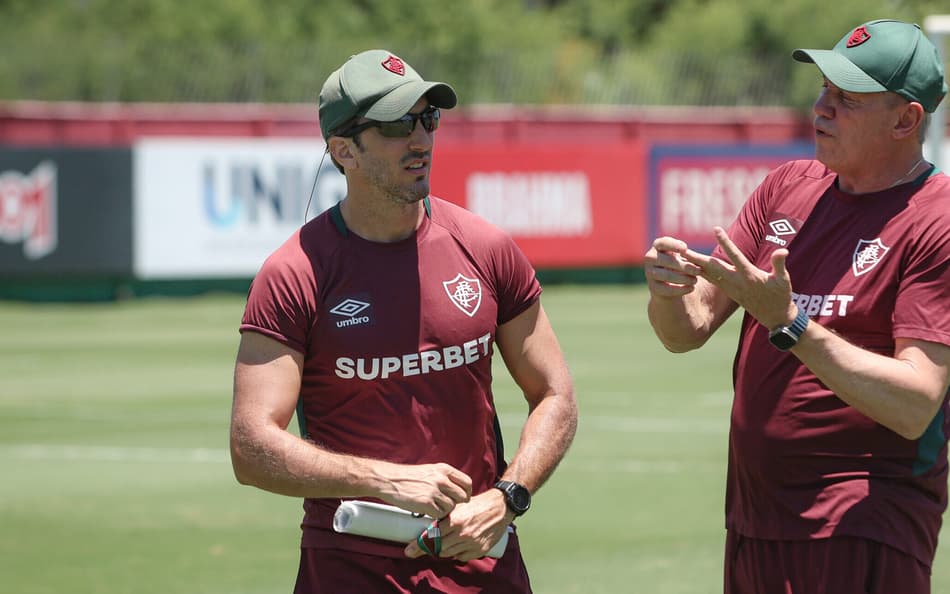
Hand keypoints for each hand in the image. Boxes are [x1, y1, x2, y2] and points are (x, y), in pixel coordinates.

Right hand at [376, 462, 471, 518]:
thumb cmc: (409, 476)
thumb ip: (444, 477)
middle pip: (462, 497)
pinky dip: (435, 515)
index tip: (462, 498)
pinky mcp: (426, 503)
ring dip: (445, 510)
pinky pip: (440, 514)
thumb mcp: (430, 470)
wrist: (389, 479)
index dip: (467, 492)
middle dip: (457, 503)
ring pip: (451, 507)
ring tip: (434, 507)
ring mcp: (434, 491)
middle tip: (448, 506)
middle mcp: (441, 479)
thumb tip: (457, 489)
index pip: (467, 482)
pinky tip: (428, 511)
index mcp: (444, 469)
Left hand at [404, 488, 511, 561]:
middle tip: (423, 546)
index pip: (431, 537)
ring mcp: (471, 543)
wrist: (499, 508)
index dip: (419, 544)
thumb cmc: (476, 505)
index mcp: (454, 521)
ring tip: (443, 542)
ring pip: (448, 554)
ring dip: (443, 550)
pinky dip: (456, 552)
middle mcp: (462, 534)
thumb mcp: (456, 507)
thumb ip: (442, 517)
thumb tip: (425, 526)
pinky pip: (461, 557)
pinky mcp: (479, 550)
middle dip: (429, 548)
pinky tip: (457, 544)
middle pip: (438, 549)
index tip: (409, 550)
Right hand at [644, 236, 703, 296]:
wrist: (669, 284)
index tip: (686, 249)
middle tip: (698, 270)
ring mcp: (649, 273)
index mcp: (657, 246)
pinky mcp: (653, 288)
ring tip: (695, 280)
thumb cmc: (680, 264)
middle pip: (666, 261)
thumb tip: (707, 243)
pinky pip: (666, 289)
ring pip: (666, 276)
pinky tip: (691, 288)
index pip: (663, 243)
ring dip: (683, 278)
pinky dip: (680, 289)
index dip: (673, 245)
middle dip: (684, 266)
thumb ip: (688, 252)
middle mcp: (650, 258)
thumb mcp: (683, 256)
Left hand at [681, 226, 796, 328]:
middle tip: (682, 249)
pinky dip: (699, 273)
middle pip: (713, 267)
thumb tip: (782, 250)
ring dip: (694, 265)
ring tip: (680, 256)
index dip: (725, 242)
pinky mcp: (728, 291)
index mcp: (749, 276)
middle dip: (697, 258)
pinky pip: (710, 280)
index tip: (716, 229)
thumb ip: (779, 265)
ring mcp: (730, 287)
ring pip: (708, 274)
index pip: (735, 256)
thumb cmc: (781, 297)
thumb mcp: (784, 281)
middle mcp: (736, 282)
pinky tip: (690, 268)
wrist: (775, 318)